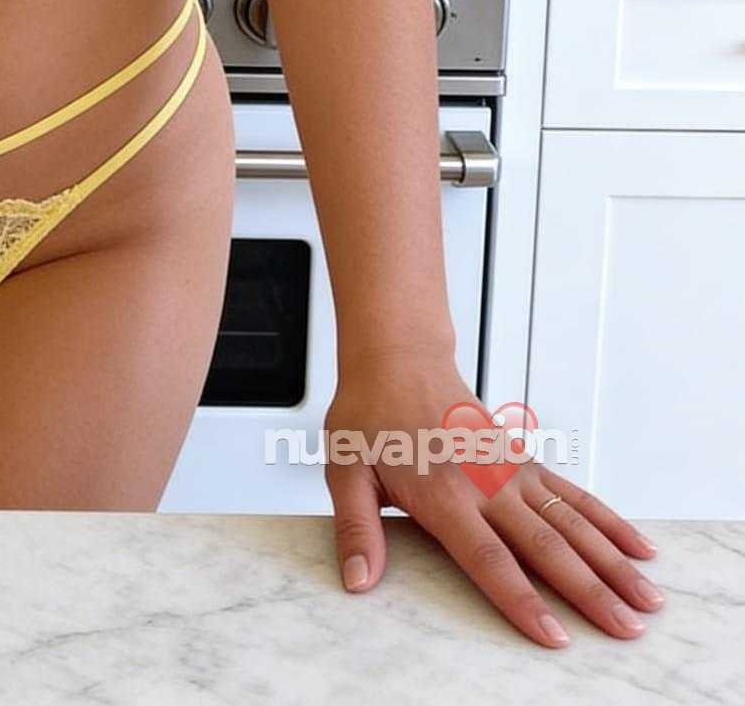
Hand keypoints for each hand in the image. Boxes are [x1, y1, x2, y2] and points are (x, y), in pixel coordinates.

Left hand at [323, 348, 661, 648]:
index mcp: (443, 493)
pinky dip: (608, 521)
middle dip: (589, 591)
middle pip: (546, 545)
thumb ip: (356, 527)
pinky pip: (573, 495)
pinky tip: (640, 548)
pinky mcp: (524, 461)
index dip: (522, 598)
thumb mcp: (345, 468)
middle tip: (627, 630)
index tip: (555, 636)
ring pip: (572, 521)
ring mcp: (511, 470)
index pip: (488, 557)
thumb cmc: (369, 415)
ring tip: (648, 600)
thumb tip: (358, 581)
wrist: (398, 357)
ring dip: (612, 561)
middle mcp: (486, 483)